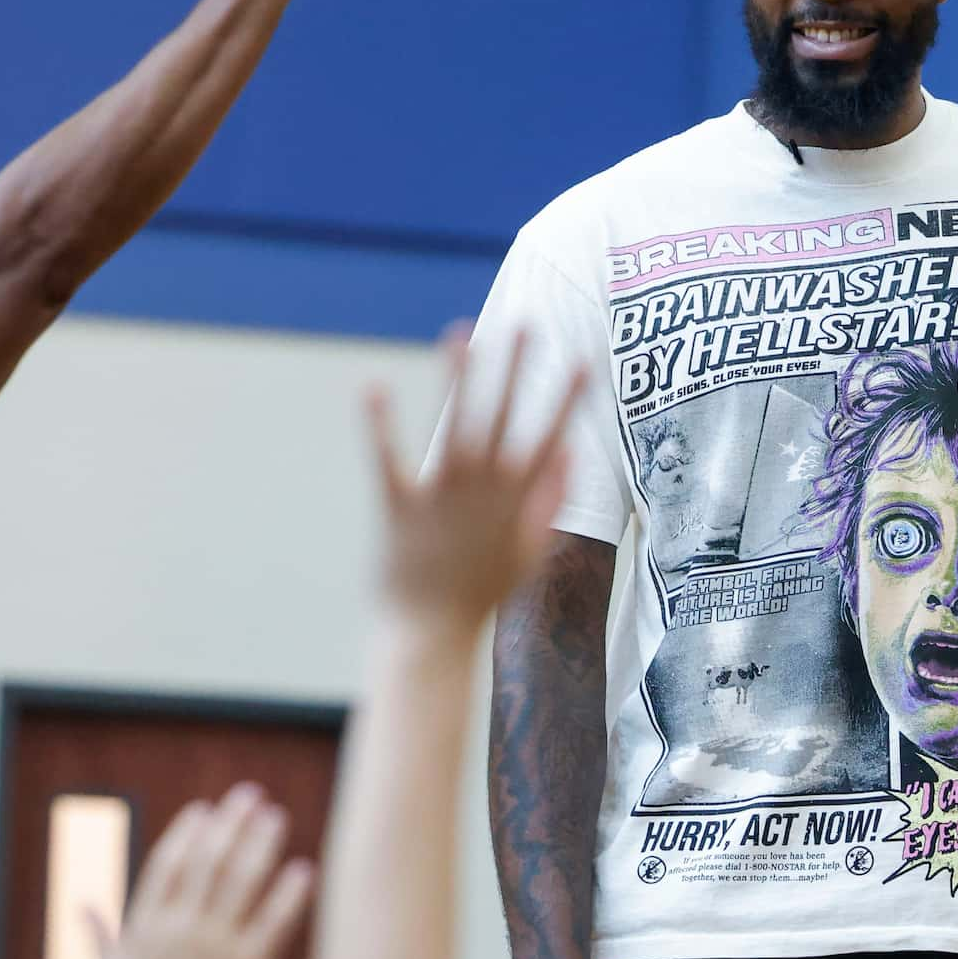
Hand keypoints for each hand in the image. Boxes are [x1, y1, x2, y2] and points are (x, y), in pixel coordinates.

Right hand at [97, 785, 315, 958]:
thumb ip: (99, 936)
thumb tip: (79, 903)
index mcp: (146, 929)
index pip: (167, 867)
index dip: (187, 834)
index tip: (205, 809)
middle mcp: (180, 932)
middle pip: (208, 863)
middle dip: (230, 824)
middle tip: (251, 795)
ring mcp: (215, 948)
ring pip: (241, 882)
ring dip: (260, 844)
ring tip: (277, 818)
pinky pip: (272, 921)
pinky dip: (289, 893)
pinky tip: (304, 869)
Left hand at [368, 328, 582, 641]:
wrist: (430, 635)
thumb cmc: (482, 593)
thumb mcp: (530, 549)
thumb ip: (551, 500)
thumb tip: (569, 452)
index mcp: (516, 501)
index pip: (549, 438)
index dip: (567, 399)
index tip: (583, 359)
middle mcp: (483, 491)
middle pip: (502, 417)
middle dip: (515, 369)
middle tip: (524, 323)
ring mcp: (442, 497)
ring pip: (454, 425)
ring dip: (458, 378)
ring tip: (460, 333)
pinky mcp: (401, 508)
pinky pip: (389, 459)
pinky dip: (380, 424)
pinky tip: (374, 385)